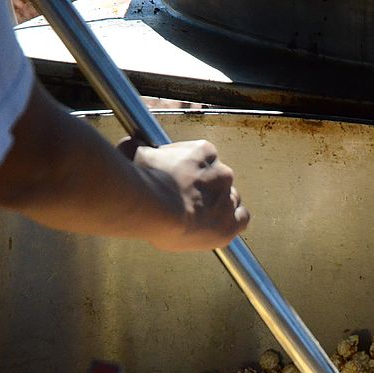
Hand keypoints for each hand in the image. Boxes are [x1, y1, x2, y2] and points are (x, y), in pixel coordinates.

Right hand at [119, 138, 249, 250]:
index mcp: (203, 152)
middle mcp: (221, 172)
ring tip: (197, 218)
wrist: (153, 208)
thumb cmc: (144, 181)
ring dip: (216, 207)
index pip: (204, 158)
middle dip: (204, 189)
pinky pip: (241, 219)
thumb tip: (132, 144)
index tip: (179, 180)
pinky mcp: (230, 223)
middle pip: (218, 180)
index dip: (190, 171)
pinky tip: (218, 227)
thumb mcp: (136, 153)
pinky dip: (231, 223)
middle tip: (186, 201)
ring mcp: (228, 198)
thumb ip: (139, 148)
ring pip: (229, 200)